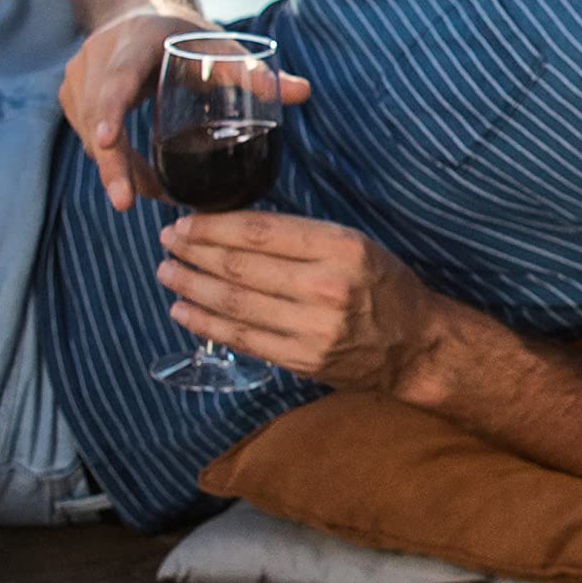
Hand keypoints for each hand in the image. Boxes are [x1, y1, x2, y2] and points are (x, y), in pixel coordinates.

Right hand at [60, 10, 309, 210]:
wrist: (135, 9)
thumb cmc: (183, 33)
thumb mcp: (216, 44)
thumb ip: (252, 71)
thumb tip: (303, 93)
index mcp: (133, 42)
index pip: (117, 79)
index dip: (110, 110)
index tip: (107, 140)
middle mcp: (97, 57)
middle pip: (99, 117)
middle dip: (114, 164)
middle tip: (127, 203)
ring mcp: (77, 77)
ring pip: (91, 136)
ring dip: (119, 169)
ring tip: (154, 195)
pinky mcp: (70, 95)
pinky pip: (89, 139)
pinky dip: (114, 162)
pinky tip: (139, 181)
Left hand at [157, 209, 442, 391]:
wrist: (415, 344)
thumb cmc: (381, 284)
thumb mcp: (352, 242)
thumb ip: (299, 235)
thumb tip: (232, 225)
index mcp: (340, 247)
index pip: (259, 232)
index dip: (212, 227)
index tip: (184, 222)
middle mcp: (325, 287)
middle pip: (240, 268)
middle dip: (194, 254)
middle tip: (166, 244)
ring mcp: (312, 328)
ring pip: (234, 304)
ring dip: (192, 288)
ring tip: (167, 273)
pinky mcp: (302, 360)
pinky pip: (242, 339)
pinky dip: (206, 325)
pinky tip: (183, 311)